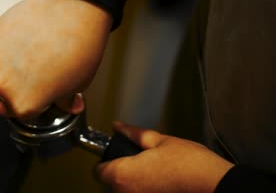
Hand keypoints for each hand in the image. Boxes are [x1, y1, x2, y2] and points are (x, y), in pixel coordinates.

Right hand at [0, 0, 111, 118]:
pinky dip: (3, 45)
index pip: (19, 111)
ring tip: (32, 49)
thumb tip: (70, 106)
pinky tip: (23, 37)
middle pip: (5, 91)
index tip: (38, 90)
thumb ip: (66, 101)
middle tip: (40, 66)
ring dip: (8, 63)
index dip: (32, 100)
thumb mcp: (78, 84)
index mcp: (24, 105)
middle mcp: (3, 87)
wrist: (75, 10)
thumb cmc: (80, 49)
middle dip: (20, 82)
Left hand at [97, 122, 233, 192]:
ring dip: (135, 183)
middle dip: (122, 172)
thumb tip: (118, 127)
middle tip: (141, 163)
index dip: (105, 162)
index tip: (114, 158)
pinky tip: (161, 185)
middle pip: (112, 183)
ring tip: (155, 174)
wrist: (215, 186)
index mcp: (123, 174)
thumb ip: (134, 134)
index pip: (98, 172)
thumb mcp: (160, 140)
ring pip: (126, 191)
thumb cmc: (190, 164)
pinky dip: (146, 190)